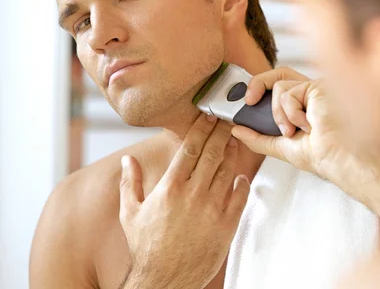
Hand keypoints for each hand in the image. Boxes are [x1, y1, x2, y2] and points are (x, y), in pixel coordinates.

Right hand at [118, 114, 249, 288]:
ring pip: (227, 171)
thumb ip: (129, 183)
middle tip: (227, 120)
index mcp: (170, 188)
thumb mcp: (129, 213)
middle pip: (212, 153)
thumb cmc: (145, 248)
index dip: (202, 129)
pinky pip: (240, 197)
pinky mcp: (226, 225)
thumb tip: (126, 160)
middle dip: (221, 133)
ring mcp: (212, 209)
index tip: (208, 117)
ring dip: (232, 153)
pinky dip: (242, 183)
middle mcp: (192, 194)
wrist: (163, 280)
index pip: (190, 148)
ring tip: (234, 140)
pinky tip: (241, 175)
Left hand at [232, 67, 379, 222]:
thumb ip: (259, 138)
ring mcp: (316, 88)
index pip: (280, 88)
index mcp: (307, 107)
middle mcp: (312, 94)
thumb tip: (237, 130)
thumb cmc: (323, 156)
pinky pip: (288, 92)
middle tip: (249, 101)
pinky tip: (308, 124)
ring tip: (292, 130)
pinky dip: (291, 113)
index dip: (261, 90)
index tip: (245, 103)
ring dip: (278, 114)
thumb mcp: (282, 147)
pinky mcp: (317, 85)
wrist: (340, 158)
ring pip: (279, 86)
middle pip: (279, 75)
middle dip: (257, 83)